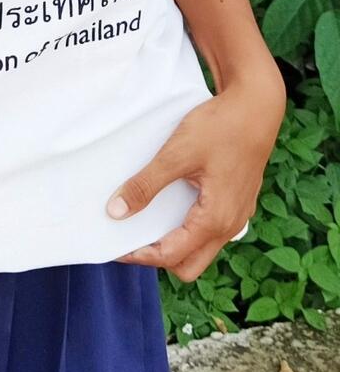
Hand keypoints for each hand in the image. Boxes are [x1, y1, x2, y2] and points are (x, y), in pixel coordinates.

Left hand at [105, 74, 285, 281]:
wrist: (257, 106)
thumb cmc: (220, 128)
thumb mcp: (177, 154)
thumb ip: (146, 185)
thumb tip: (116, 212)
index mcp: (215, 220)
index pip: (171, 256)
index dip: (139, 256)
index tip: (115, 247)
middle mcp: (230, 226)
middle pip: (189, 264)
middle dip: (158, 258)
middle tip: (131, 238)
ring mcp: (237, 215)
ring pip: (201, 248)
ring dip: (174, 243)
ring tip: (146, 221)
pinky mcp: (237, 201)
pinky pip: (211, 229)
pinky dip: (188, 227)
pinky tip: (171, 204)